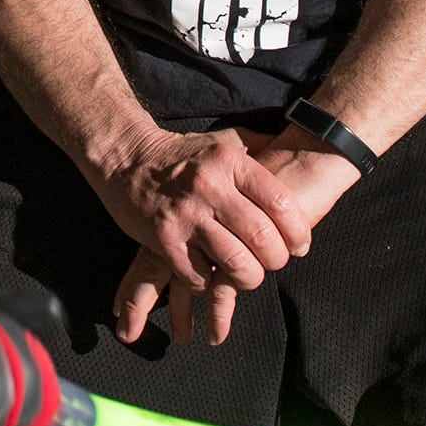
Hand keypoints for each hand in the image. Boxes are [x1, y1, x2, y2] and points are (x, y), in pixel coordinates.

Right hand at [111, 129, 366, 346]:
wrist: (126, 157)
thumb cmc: (182, 155)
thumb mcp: (222, 142)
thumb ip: (256, 146)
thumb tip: (292, 147)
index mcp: (229, 162)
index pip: (279, 203)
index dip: (297, 230)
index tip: (300, 245)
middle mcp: (209, 187)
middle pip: (262, 237)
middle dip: (276, 259)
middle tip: (274, 262)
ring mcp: (185, 215)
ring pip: (235, 262)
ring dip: (248, 277)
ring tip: (248, 276)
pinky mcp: (163, 239)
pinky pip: (199, 276)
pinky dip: (209, 283)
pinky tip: (209, 275)